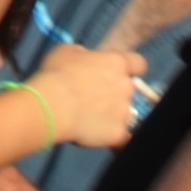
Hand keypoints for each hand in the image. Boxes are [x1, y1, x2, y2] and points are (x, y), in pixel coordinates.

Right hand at [25, 43, 152, 151]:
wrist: (52, 106)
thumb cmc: (56, 75)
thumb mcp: (67, 52)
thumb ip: (84, 55)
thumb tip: (86, 59)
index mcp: (116, 62)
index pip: (139, 64)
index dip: (130, 69)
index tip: (118, 73)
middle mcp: (126, 86)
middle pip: (130, 90)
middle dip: (117, 93)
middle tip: (95, 98)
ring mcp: (125, 112)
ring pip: (127, 114)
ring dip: (114, 115)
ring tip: (92, 118)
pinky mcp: (118, 134)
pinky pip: (124, 138)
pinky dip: (115, 138)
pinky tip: (103, 137)